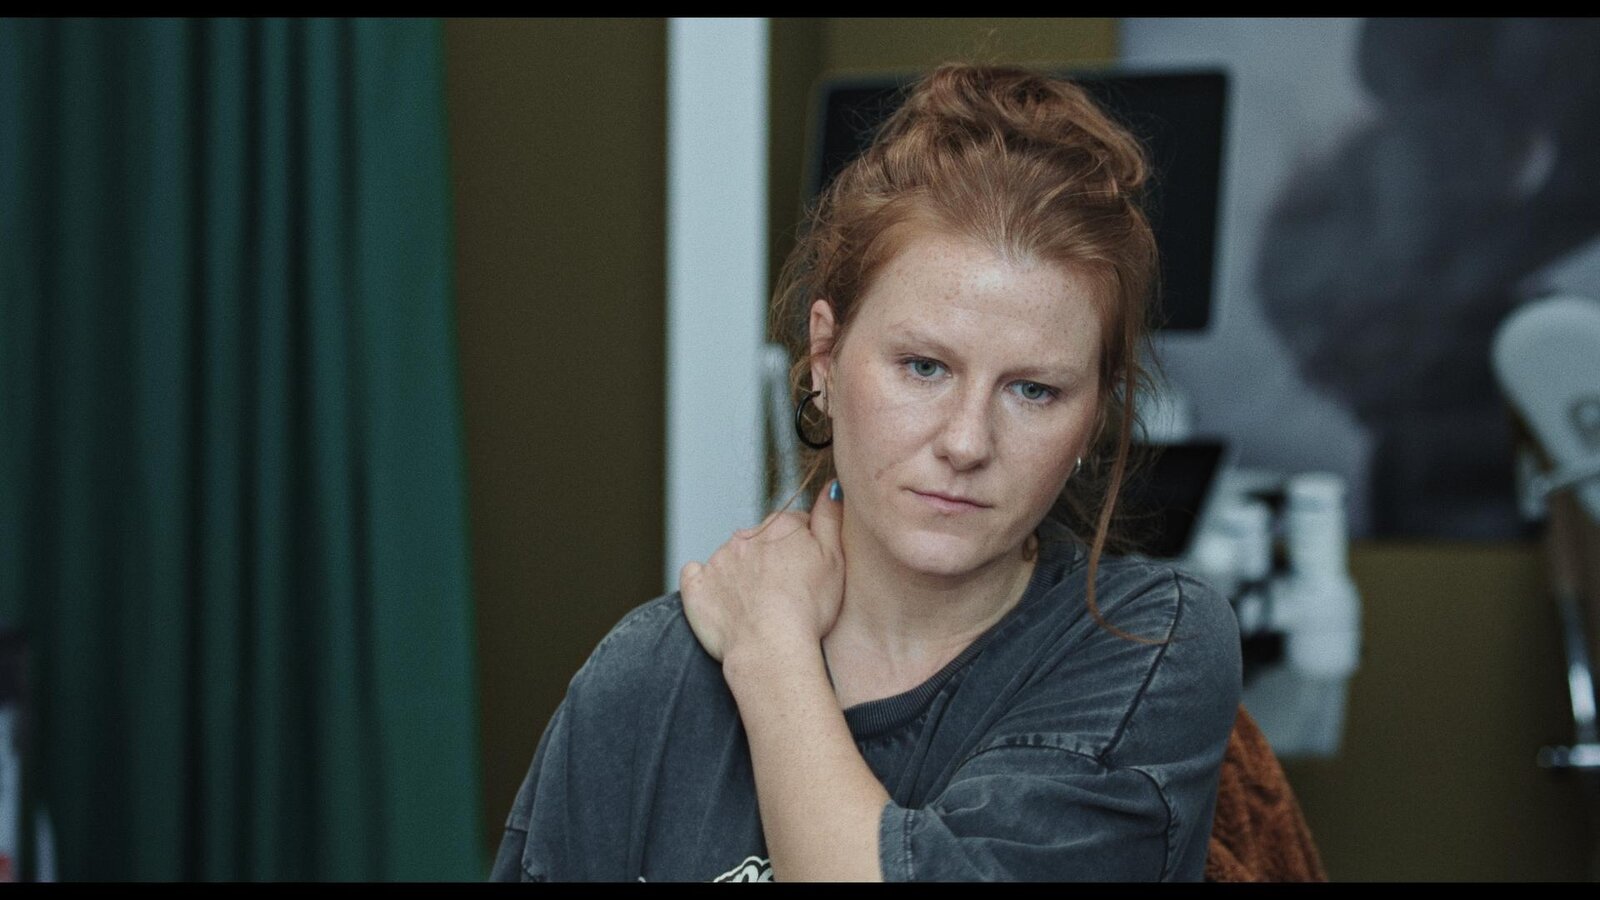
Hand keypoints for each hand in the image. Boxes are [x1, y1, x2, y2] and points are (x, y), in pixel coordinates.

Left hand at [678, 481, 844, 663]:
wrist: (770, 648)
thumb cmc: (809, 608)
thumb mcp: (835, 558)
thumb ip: (830, 517)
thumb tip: (830, 486)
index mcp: (780, 526)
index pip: (793, 524)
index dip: (804, 548)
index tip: (808, 572)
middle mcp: (745, 535)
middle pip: (761, 540)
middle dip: (771, 558)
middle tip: (786, 591)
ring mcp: (717, 560)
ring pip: (732, 559)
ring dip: (743, 573)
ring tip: (759, 606)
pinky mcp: (695, 586)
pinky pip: (695, 575)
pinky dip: (705, 583)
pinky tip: (720, 598)